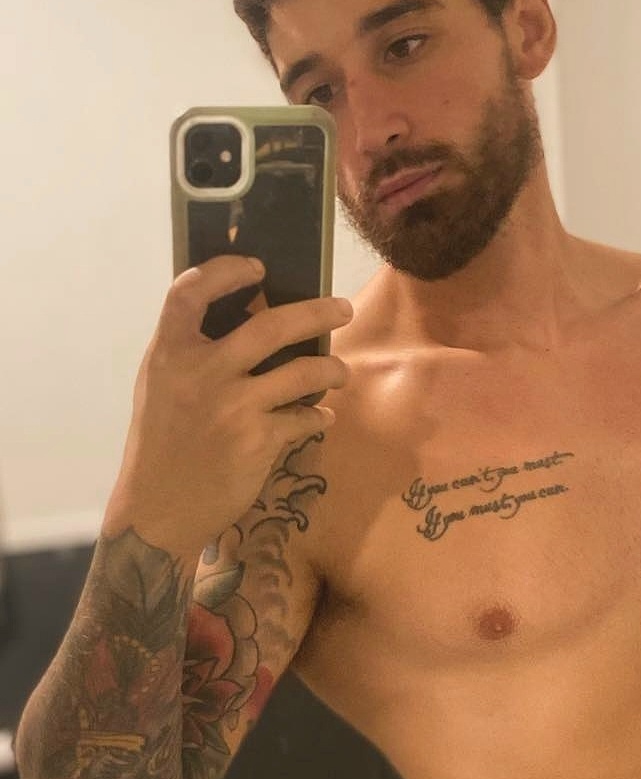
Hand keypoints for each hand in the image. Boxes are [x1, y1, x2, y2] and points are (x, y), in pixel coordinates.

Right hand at [105, 255, 352, 554]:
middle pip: (271, 325)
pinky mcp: (259, 441)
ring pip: (303, 372)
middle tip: (344, 308)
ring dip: (331, 369)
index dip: (225, 270)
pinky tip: (322, 417)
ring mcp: (234, 407)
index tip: (259, 268)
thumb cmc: (160, 444)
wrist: (158, 510)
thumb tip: (244, 314)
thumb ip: (191, 352)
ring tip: (339, 372)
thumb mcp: (160, 386)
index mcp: (170, 353)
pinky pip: (304, 419)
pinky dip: (318, 417)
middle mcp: (202, 373)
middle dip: (317, 312)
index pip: (190, 291)